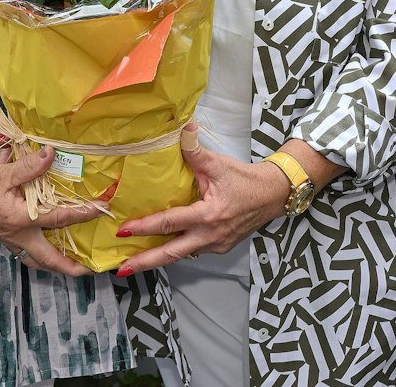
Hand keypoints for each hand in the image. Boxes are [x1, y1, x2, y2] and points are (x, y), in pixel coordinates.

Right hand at [0, 147, 101, 276]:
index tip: (102, 208)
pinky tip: (47, 244)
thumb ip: (29, 166)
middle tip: (90, 270)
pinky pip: (26, 252)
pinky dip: (40, 253)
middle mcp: (18, 236)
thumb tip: (51, 154)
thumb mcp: (3, 173)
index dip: (84, 213)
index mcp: (21, 221)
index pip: (60, 219)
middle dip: (71, 268)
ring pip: (37, 261)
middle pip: (49, 261)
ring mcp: (10, 240)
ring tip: (72, 266)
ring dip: (55, 265)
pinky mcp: (3, 236)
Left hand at [111, 125, 288, 275]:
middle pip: (171, 253)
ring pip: (182, 255)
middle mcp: (210, 236)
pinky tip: (163, 247)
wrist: (273, 195)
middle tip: (122, 269)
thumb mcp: (219, 164)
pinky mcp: (220, 248)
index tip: (123, 230)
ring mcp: (216, 245)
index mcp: (208, 215)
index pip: (169, 222)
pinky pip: (193, 250)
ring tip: (136, 261)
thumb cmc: (245, 179)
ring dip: (159, 258)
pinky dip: (176, 249)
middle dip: (146, 262)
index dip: (144, 227)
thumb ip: (195, 150)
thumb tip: (181, 127)